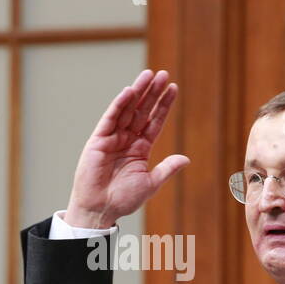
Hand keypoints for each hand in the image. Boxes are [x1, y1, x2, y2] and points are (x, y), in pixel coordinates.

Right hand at [64, 69, 185, 228]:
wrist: (100, 209)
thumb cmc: (123, 199)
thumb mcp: (151, 183)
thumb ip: (167, 169)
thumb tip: (186, 158)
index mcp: (140, 149)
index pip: (154, 122)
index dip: (163, 106)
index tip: (173, 89)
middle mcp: (127, 140)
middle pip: (142, 111)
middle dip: (152, 93)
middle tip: (163, 74)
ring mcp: (112, 138)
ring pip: (127, 110)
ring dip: (138, 92)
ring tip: (148, 75)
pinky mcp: (98, 140)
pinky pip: (110, 118)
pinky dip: (119, 105)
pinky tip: (129, 92)